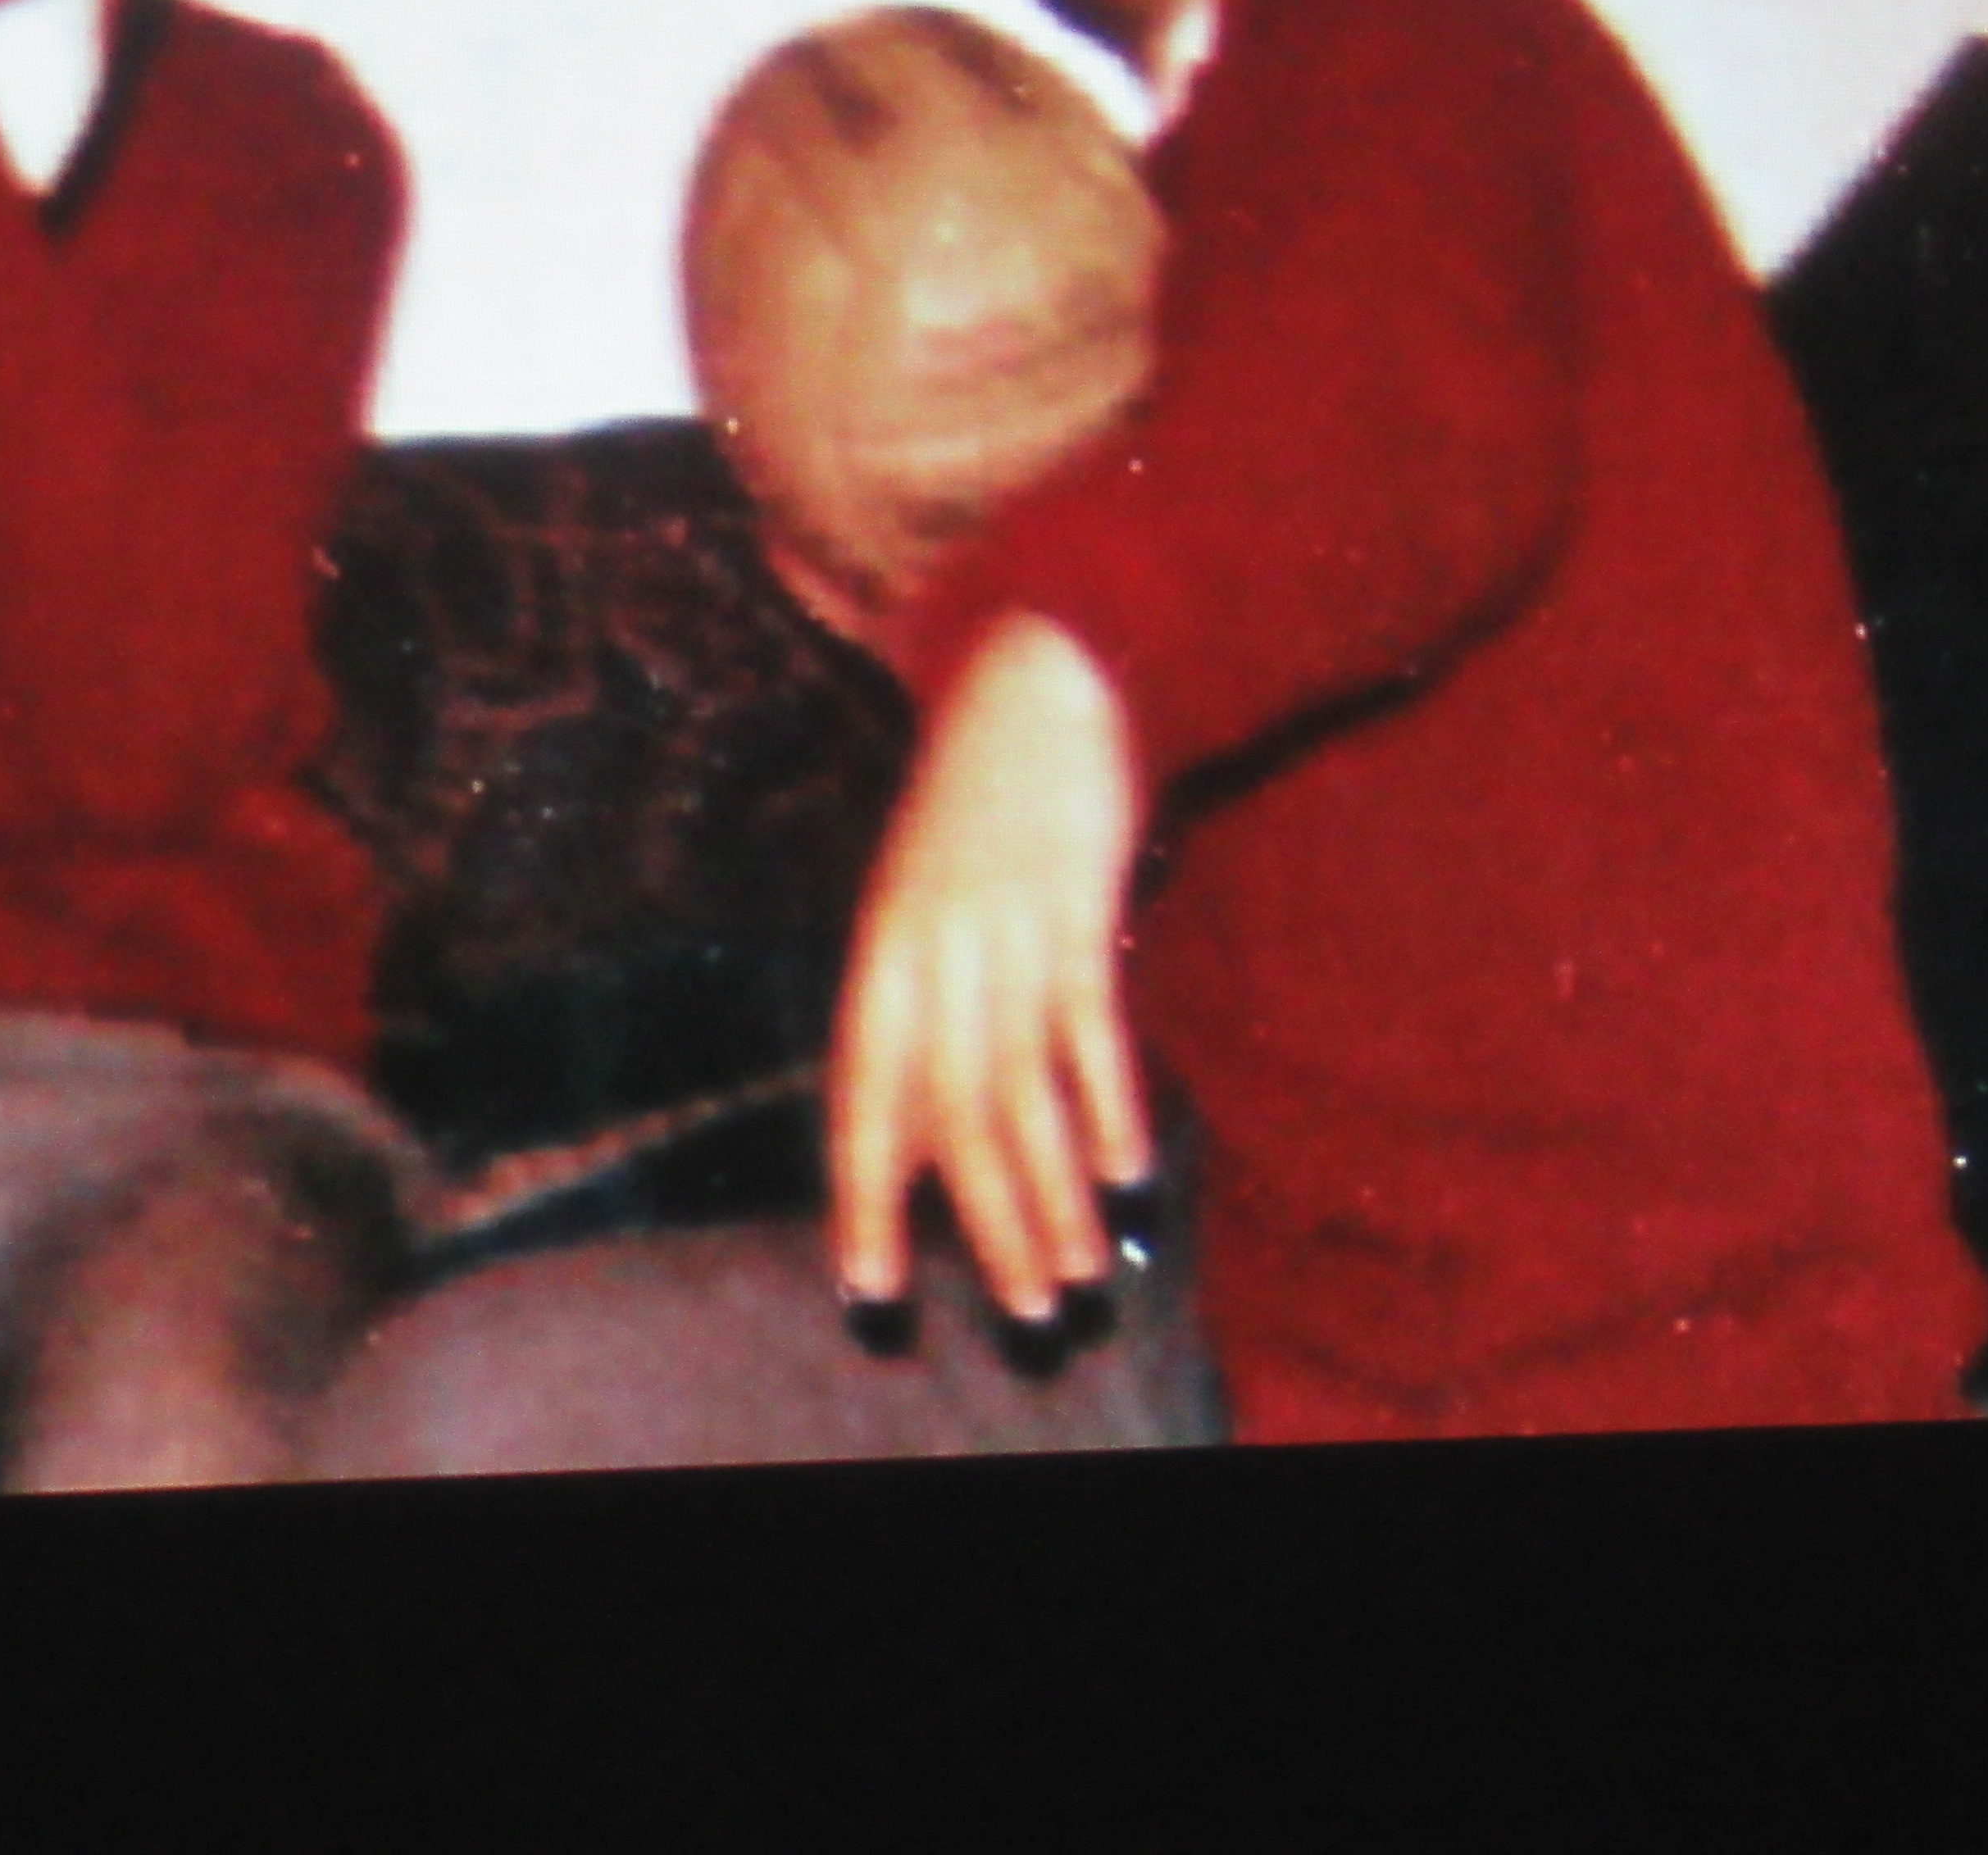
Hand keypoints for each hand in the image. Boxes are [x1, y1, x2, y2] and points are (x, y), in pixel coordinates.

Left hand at [828, 611, 1157, 1324]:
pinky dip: (1107, 1104)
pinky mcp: (1077, 907)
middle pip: (949, 1116)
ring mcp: (1005, 928)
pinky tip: (1125, 1171)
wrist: (1037, 674)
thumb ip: (917, 1006)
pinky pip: (1086, 1026)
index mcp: (881, 951)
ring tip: (1078, 1278)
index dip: (864, 1193)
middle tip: (1019, 1313)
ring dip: (1051, 1195)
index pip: (862, 1096)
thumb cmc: (978, 805)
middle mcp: (931, 948)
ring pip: (1020, 1089)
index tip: (869, 1284)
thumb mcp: (921, 902)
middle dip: (984, 1225)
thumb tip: (919, 1127)